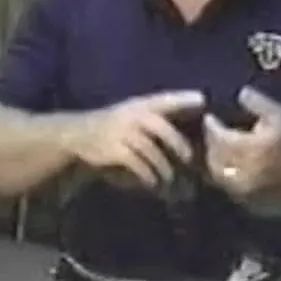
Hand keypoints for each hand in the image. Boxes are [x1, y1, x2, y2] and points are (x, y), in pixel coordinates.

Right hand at [68, 90, 205, 188]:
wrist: (78, 133)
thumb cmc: (112, 126)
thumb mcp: (130, 113)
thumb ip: (154, 118)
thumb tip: (183, 130)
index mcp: (139, 105)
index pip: (165, 98)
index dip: (183, 98)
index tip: (203, 99)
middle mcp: (132, 115)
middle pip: (161, 127)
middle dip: (177, 142)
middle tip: (189, 157)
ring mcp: (123, 132)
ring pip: (150, 150)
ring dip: (163, 166)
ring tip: (169, 178)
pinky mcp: (115, 149)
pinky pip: (137, 163)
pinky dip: (147, 174)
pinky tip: (152, 182)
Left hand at [203, 86, 280, 198]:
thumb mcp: (279, 116)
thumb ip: (258, 103)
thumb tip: (240, 93)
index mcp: (254, 149)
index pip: (220, 137)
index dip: (211, 126)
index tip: (210, 118)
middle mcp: (246, 173)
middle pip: (214, 157)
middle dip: (210, 144)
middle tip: (211, 134)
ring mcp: (246, 192)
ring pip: (217, 175)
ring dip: (213, 161)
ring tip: (215, 149)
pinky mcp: (247, 204)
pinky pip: (227, 189)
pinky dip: (223, 177)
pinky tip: (227, 166)